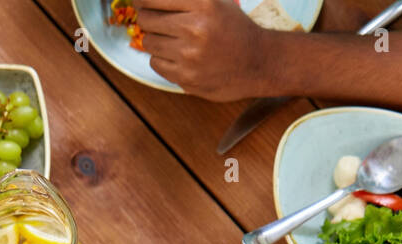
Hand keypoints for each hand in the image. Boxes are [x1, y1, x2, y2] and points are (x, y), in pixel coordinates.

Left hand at [135, 0, 273, 99]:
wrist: (260, 63)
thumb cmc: (236, 29)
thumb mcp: (216, 1)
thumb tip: (149, 0)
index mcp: (203, 3)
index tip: (141, 2)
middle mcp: (195, 28)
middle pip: (147, 19)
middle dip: (148, 19)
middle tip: (157, 22)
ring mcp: (190, 55)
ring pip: (149, 42)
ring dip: (155, 40)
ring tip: (172, 41)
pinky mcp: (187, 78)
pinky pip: (156, 64)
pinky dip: (162, 60)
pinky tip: (177, 57)